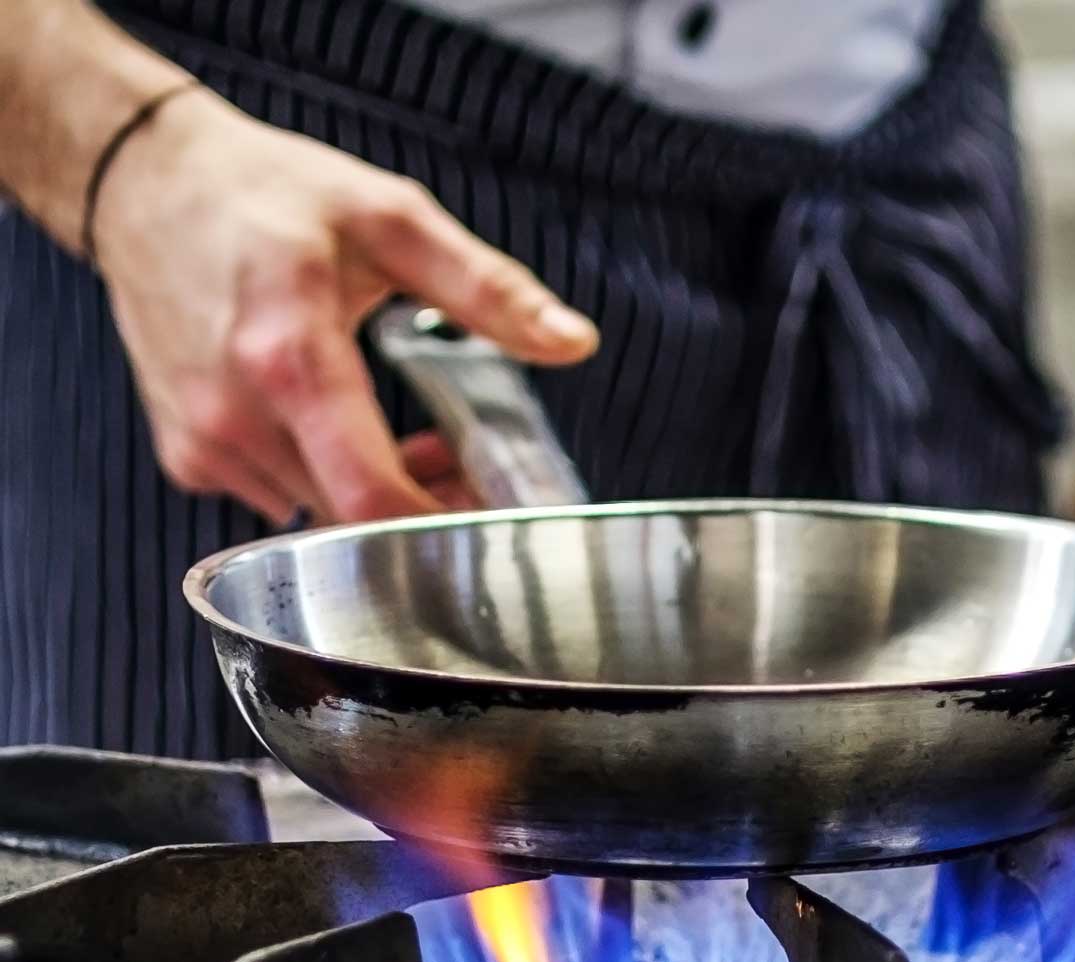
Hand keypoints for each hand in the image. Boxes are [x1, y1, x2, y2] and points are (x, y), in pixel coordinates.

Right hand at [89, 90, 595, 522]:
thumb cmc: (264, 194)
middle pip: (353, 517)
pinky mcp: (187, 454)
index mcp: (290, 357)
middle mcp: (235, 413)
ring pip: (318, 517)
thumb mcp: (392, 220)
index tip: (495, 516)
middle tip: (466, 460)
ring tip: (412, 439)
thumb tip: (571, 341)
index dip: (445, 525)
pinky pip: (275, 498)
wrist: (145, 184)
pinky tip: (343, 433)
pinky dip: (323, 483)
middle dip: (424, 504)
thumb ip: (488, 288)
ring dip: (374, 495)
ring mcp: (203, 441)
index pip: (372, 494)